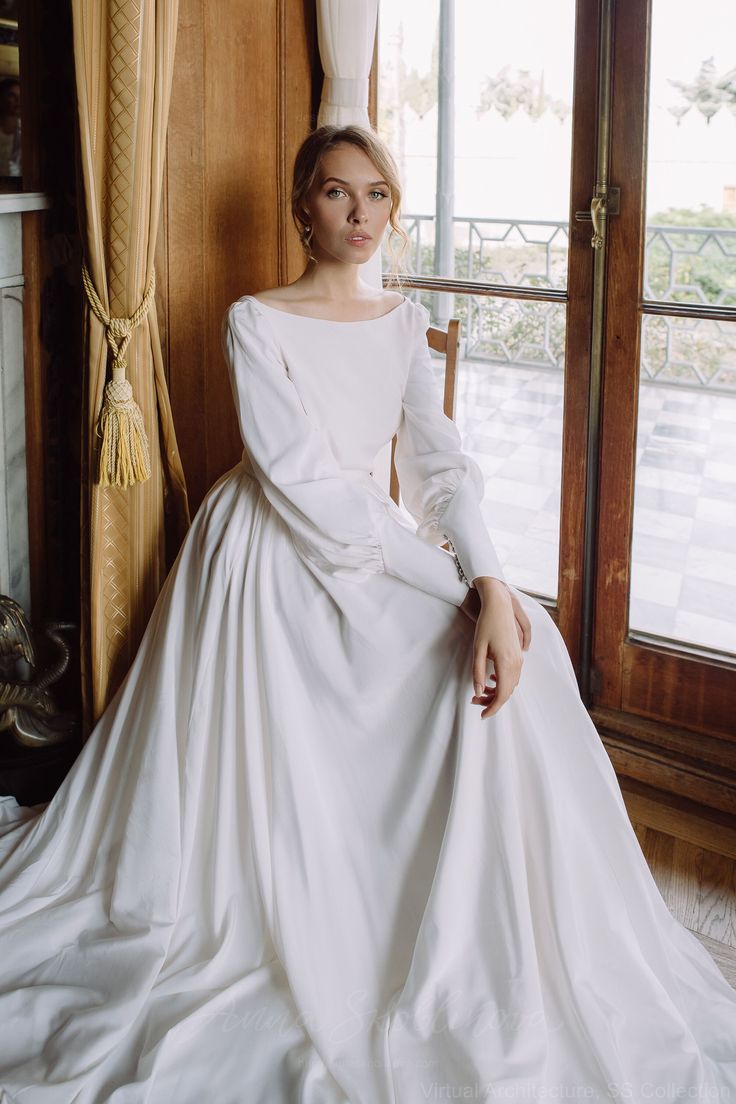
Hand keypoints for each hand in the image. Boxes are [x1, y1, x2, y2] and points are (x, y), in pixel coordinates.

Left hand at [467, 580, 524, 718]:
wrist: (500, 606)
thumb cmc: (487, 625)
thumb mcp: (477, 649)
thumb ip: (478, 672)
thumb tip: (478, 692)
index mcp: (506, 663)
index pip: (502, 695)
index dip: (493, 708)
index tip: (482, 716)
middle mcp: (517, 663)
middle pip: (507, 692)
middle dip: (492, 701)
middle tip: (475, 702)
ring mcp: (520, 659)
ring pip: (511, 685)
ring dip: (497, 692)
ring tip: (481, 691)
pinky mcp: (519, 655)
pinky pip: (514, 676)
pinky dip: (503, 683)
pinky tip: (492, 678)